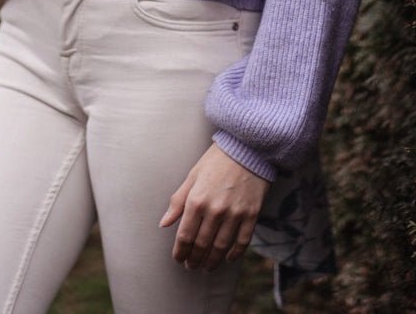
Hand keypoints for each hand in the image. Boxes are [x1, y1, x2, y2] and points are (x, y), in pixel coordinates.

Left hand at [159, 143, 269, 270]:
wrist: (247, 148)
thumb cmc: (216, 160)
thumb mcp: (193, 176)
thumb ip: (178, 201)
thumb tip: (164, 223)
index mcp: (197, 200)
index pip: (185, 236)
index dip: (180, 251)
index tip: (178, 259)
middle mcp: (215, 210)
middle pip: (202, 245)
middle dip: (194, 259)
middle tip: (191, 266)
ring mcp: (235, 214)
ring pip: (221, 247)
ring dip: (212, 261)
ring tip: (206, 266)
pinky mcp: (251, 215)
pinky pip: (242, 242)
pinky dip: (234, 254)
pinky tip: (228, 259)